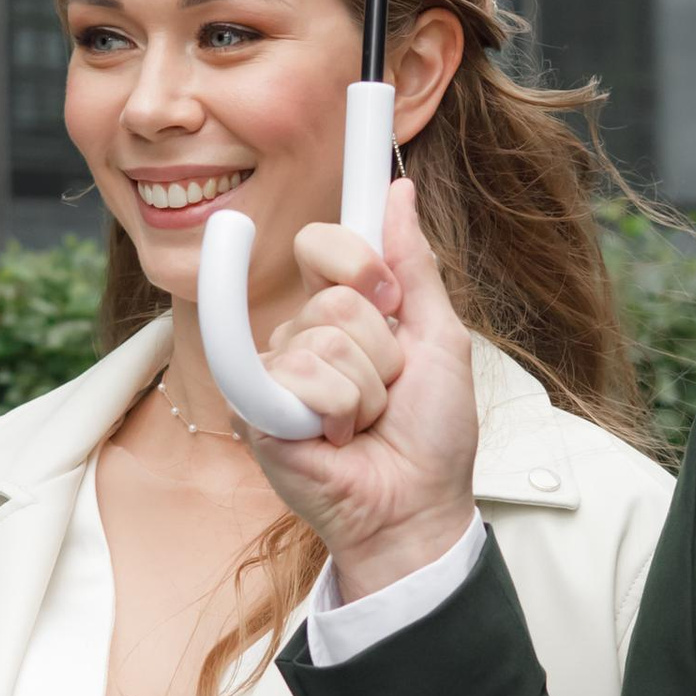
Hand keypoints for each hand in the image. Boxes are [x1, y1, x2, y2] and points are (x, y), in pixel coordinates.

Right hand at [245, 180, 481, 596]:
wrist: (419, 506)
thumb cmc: (433, 434)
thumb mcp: (440, 337)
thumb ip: (415, 266)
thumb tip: (399, 189)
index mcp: (340, 312)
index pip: (321, 245)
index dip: (356, 260)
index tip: (387, 294)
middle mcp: (300, 337)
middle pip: (332, 298)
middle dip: (381, 349)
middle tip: (387, 390)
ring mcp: (274, 375)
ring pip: (322, 341)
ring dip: (366, 391)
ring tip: (364, 425)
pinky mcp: (256, 411)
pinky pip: (299, 378)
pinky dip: (337, 410)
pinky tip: (335, 439)